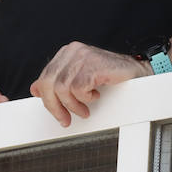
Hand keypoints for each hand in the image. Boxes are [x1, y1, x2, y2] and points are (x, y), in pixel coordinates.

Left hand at [29, 42, 148, 126]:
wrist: (136, 73)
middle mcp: (72, 51)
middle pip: (49, 83)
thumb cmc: (110, 76)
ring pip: (62, 89)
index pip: (45, 77)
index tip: (57, 113)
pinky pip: (78, 89)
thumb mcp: (80, 78)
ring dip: (73, 106)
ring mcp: (82, 56)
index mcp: (67, 53)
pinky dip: (86, 98)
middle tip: (66, 119)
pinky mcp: (92, 65)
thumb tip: (35, 89)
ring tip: (84, 109)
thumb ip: (59, 81)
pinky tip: (95, 96)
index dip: (47, 99)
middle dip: (55, 107)